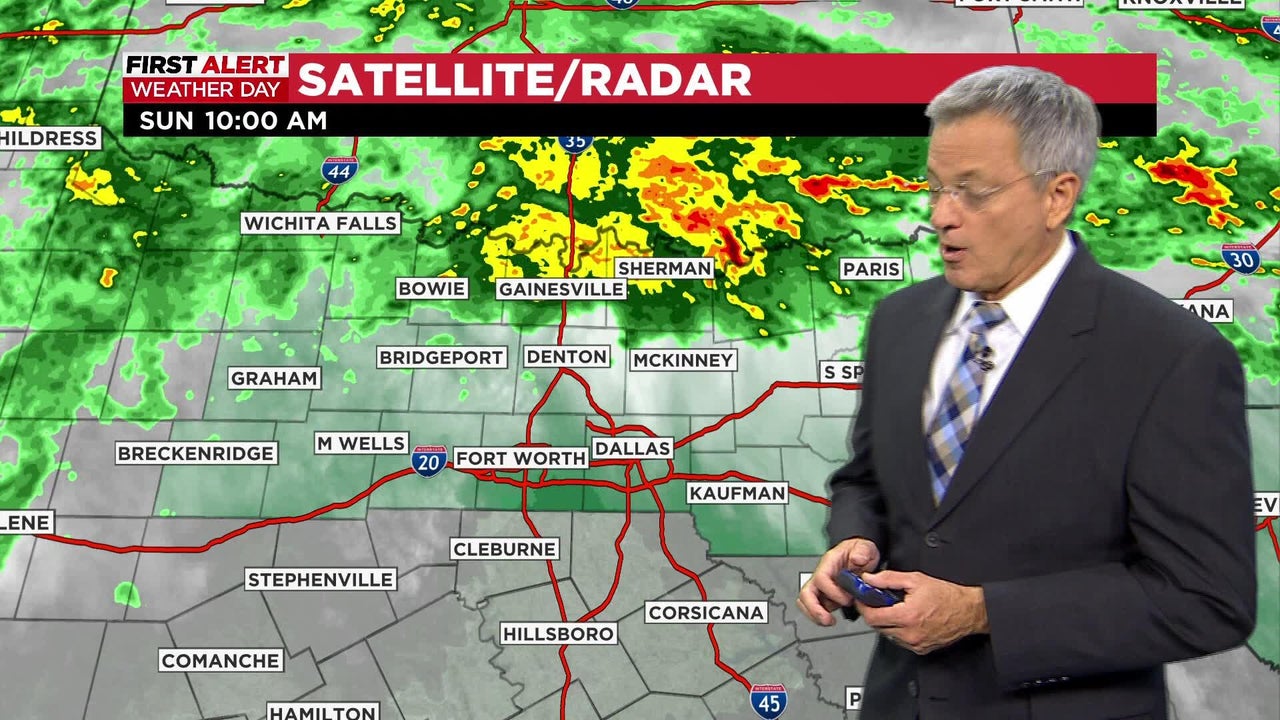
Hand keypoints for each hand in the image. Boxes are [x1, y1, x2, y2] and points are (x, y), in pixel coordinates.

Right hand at [796, 538, 881, 626]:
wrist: (861, 555)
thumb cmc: (860, 551)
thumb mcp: (865, 547)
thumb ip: (862, 552)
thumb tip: (857, 558)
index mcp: (829, 562)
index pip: (821, 578)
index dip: (832, 592)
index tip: (846, 600)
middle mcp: (821, 574)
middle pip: (806, 593)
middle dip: (814, 609)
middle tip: (827, 619)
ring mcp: (821, 586)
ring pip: (806, 602)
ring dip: (815, 615)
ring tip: (828, 622)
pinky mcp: (825, 596)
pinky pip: (815, 607)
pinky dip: (820, 616)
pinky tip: (832, 619)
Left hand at [857, 570, 987, 654]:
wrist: (969, 611)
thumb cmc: (947, 596)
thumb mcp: (915, 580)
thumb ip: (888, 579)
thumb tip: (870, 579)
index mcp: (907, 616)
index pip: (872, 617)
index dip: (863, 607)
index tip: (862, 599)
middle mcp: (910, 633)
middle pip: (877, 627)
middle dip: (874, 613)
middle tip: (878, 601)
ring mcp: (915, 644)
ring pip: (888, 635)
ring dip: (886, 622)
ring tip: (895, 609)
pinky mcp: (921, 649)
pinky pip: (900, 641)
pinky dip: (898, 631)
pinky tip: (906, 619)